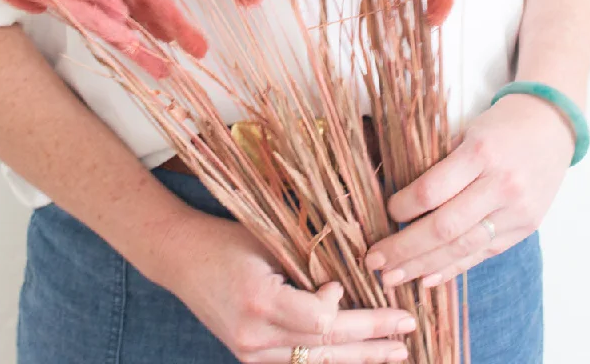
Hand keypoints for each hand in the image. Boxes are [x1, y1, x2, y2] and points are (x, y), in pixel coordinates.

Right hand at [166, 211, 415, 362]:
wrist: (181, 258)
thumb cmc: (226, 239)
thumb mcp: (266, 240)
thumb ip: (305, 261)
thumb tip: (349, 276)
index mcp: (259, 299)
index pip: (319, 320)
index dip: (343, 308)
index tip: (344, 284)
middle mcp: (254, 335)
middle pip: (325, 345)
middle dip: (372, 339)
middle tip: (408, 331)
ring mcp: (250, 353)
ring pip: (316, 363)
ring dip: (359, 358)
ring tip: (395, 354)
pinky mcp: (250, 357)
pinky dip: (330, 361)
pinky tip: (357, 358)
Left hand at [364, 93, 574, 288]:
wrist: (552, 124)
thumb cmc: (499, 125)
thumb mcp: (466, 131)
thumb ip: (440, 163)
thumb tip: (400, 199)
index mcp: (480, 153)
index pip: (433, 189)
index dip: (404, 206)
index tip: (385, 212)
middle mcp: (501, 185)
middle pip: (445, 227)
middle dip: (405, 248)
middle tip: (374, 261)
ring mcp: (517, 211)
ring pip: (463, 247)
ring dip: (424, 266)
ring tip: (393, 277)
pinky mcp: (526, 227)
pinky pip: (484, 253)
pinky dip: (454, 267)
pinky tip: (428, 278)